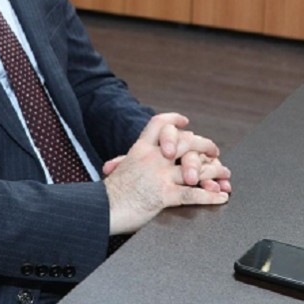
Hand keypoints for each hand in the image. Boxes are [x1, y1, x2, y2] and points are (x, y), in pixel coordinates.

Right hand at [103, 113, 231, 192]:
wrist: (103, 207)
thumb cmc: (110, 192)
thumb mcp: (119, 168)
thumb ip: (125, 163)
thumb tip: (115, 165)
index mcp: (140, 149)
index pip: (159, 124)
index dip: (174, 120)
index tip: (185, 122)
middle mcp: (152, 158)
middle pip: (184, 141)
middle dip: (204, 144)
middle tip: (213, 150)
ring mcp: (159, 175)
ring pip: (195, 168)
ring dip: (215, 172)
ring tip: (225, 174)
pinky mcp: (165, 195)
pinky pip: (194, 194)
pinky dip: (211, 196)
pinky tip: (220, 197)